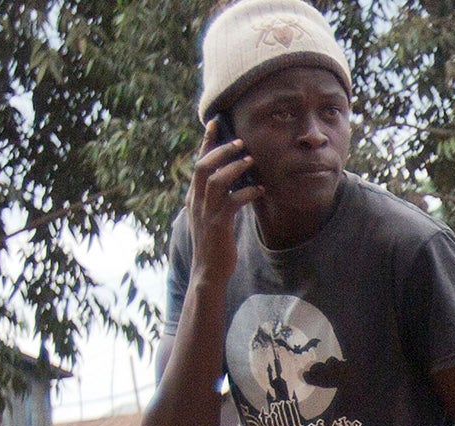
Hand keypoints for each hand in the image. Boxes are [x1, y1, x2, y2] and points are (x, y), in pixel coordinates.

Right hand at [187, 120, 261, 283]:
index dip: (206, 143)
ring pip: (216, 180)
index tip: (215, 124)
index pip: (198, 163)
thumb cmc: (214, 244)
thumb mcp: (212, 217)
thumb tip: (235, 182)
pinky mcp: (218, 225)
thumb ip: (218, 198)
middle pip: (203, 166)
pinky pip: (232, 202)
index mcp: (194, 197)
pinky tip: (260, 190)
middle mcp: (196, 201)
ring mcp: (206, 212)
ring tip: (251, 160)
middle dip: (221, 150)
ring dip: (234, 167)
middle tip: (240, 141)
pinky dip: (247, 193)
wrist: (208, 272)